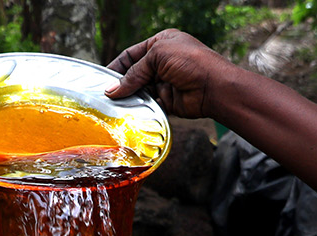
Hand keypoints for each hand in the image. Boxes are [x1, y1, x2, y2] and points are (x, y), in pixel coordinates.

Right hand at [105, 29, 235, 119]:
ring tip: (115, 104)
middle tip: (107, 95)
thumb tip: (113, 90)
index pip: (131, 54)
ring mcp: (165, 81)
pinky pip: (149, 104)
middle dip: (122, 84)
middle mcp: (163, 62)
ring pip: (140, 90)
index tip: (103, 79)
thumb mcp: (158, 56)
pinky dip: (140, 108)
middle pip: (134, 73)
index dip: (117, 66)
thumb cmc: (191, 62)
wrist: (214, 87)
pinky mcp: (168, 100)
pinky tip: (130, 111)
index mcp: (161, 43)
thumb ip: (134, 73)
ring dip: (130, 97)